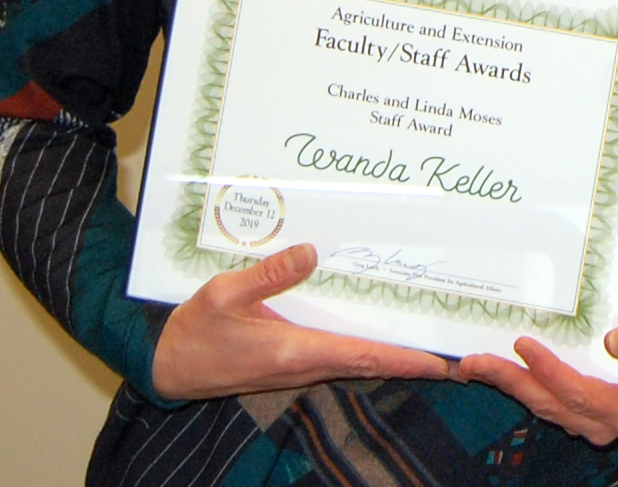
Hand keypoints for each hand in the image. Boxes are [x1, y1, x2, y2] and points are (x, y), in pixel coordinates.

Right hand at [151, 243, 451, 399]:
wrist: (168, 366)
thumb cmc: (195, 332)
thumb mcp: (223, 294)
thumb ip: (267, 275)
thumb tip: (309, 251)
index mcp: (293, 351)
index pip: (361, 355)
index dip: (403, 358)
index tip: (440, 361)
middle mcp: (302, 362)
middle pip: (368, 360)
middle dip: (408, 356)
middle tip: (450, 350)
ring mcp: (296, 364)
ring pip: (355, 358)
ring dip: (389, 351)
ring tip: (425, 337)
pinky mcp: (288, 359)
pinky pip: (336, 353)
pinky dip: (363, 345)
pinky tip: (374, 327)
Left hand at [455, 306, 617, 445]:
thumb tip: (616, 343)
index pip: (580, 394)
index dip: (549, 372)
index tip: (524, 344)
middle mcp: (601, 424)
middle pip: (550, 404)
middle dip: (511, 381)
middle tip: (477, 361)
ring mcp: (583, 421)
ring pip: (538, 404)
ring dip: (505, 384)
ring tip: (472, 364)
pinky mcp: (568, 411)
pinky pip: (537, 400)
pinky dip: (512, 384)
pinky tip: (489, 370)